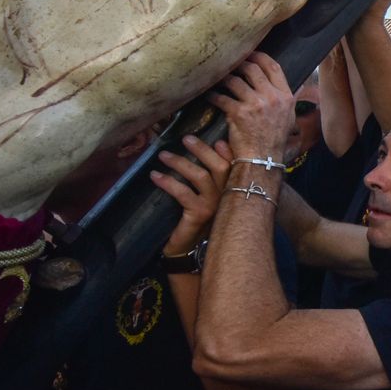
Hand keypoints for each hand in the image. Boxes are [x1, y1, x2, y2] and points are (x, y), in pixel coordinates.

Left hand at [150, 135, 232, 254]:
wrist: (188, 250)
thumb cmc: (197, 221)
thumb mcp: (207, 198)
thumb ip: (209, 179)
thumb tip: (205, 152)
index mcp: (233, 190)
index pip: (235, 165)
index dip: (228, 151)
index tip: (217, 140)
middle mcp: (229, 197)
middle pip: (221, 166)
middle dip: (203, 150)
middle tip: (186, 139)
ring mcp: (215, 206)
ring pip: (200, 176)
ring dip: (180, 163)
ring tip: (163, 156)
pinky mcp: (199, 214)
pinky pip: (183, 192)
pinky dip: (167, 181)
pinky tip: (155, 176)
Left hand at [208, 53, 295, 160]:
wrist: (262, 159)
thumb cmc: (275, 140)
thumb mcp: (289, 118)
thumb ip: (288, 100)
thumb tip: (293, 86)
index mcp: (285, 96)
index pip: (273, 67)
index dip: (260, 57)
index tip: (250, 54)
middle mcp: (272, 97)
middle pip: (252, 69)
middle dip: (239, 64)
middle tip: (230, 64)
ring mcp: (254, 104)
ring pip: (234, 80)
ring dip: (224, 78)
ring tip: (217, 78)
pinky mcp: (237, 113)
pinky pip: (221, 97)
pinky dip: (213, 96)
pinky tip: (209, 95)